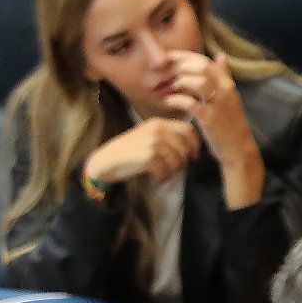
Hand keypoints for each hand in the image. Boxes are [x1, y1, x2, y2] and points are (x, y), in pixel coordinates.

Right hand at [83, 117, 199, 188]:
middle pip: (185, 148)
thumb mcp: (149, 137)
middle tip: (170, 170)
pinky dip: (162, 178)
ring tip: (161, 174)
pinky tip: (154, 179)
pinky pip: (166, 170)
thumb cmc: (130, 151)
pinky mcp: (149, 155)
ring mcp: (153, 142)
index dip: (195, 145)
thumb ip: (168, 138)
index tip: (193, 157)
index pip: (188, 130)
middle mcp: (157, 130)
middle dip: (182, 162)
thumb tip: (191, 149)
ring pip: (178, 161)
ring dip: (171, 172)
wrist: (106, 160)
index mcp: (159, 123)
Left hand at [159, 52, 261, 179]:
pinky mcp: (209, 119)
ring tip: (167, 87)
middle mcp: (225, 91)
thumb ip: (224, 76)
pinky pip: (189, 103)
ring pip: (197, 81)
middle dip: (178, 67)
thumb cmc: (230, 123)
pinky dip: (176, 100)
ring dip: (178, 81)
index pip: (204, 61)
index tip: (167, 59)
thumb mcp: (230, 97)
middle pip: (200, 67)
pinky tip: (168, 102)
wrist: (238, 149)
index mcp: (228, 83)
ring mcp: (218, 104)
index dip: (183, 57)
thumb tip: (220, 55)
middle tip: (163, 72)